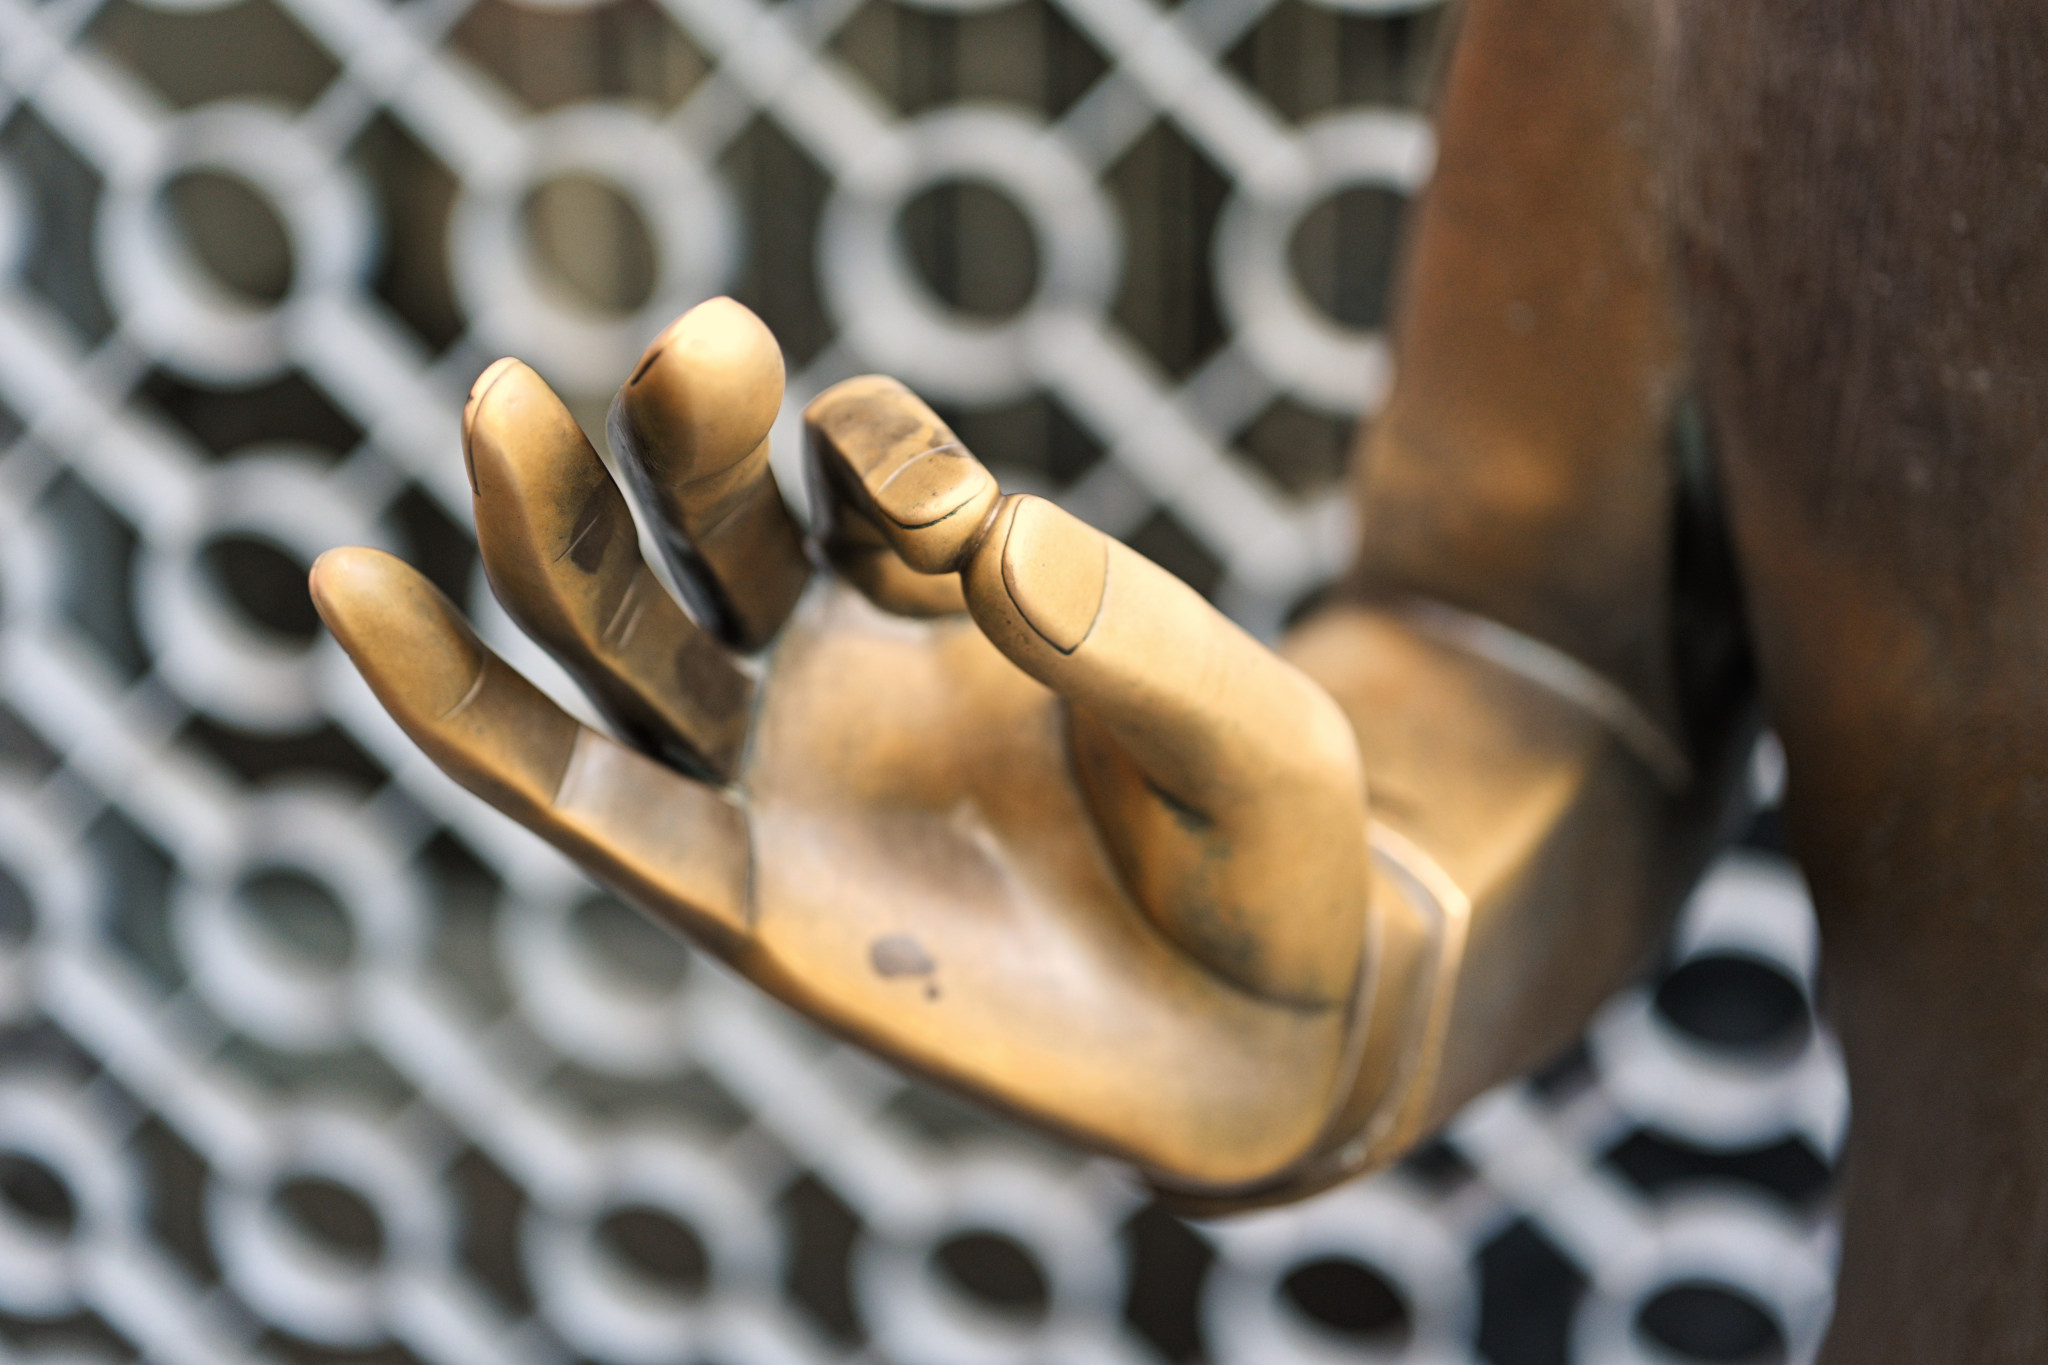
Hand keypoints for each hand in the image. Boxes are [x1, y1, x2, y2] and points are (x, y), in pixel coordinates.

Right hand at [310, 299, 1392, 1193]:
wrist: (1259, 1027)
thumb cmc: (1260, 849)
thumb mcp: (1245, 722)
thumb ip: (1126, 627)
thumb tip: (978, 545)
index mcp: (943, 584)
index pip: (872, 460)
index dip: (889, 450)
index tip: (954, 515)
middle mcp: (835, 659)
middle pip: (709, 518)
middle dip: (685, 434)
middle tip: (700, 346)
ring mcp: (776, 769)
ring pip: (622, 634)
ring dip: (551, 526)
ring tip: (500, 408)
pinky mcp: (735, 892)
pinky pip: (577, 796)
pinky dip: (461, 709)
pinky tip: (357, 593)